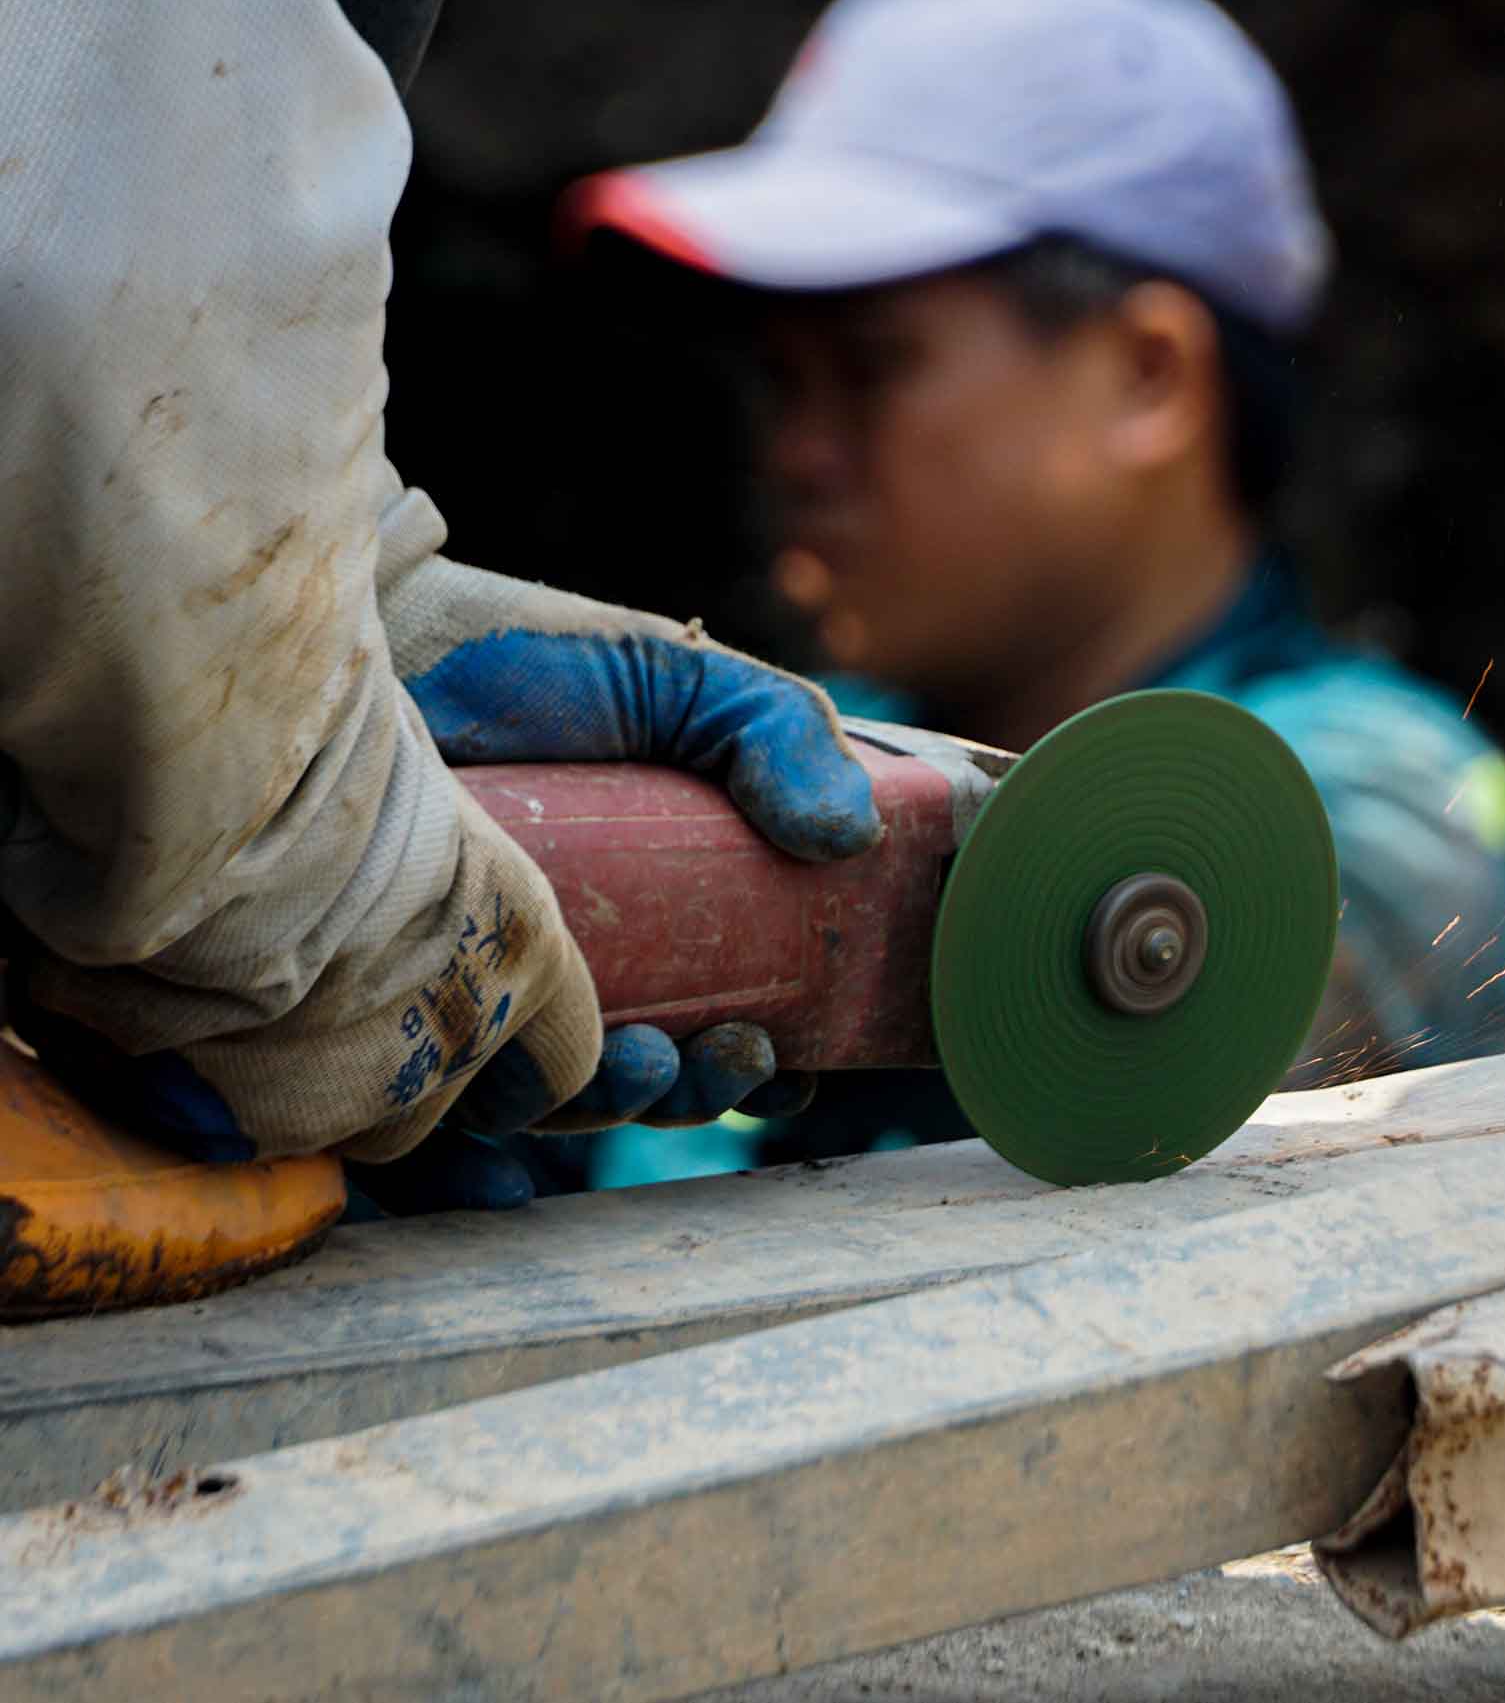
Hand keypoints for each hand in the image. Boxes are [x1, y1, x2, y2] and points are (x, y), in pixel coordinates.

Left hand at [360, 538, 881, 1211]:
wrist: (375, 637)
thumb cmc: (527, 659)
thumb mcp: (682, 684)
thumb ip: (780, 731)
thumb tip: (848, 836)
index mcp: (652, 917)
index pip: (721, 1020)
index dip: (761, 1068)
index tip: (792, 1066)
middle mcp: (562, 970)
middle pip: (646, 1079)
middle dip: (698, 1095)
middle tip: (730, 1053)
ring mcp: (469, 993)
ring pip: (547, 1104)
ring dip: (615, 1108)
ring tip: (646, 1057)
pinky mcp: (377, 1008)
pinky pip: (423, 1108)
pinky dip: (473, 1147)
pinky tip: (511, 1140)